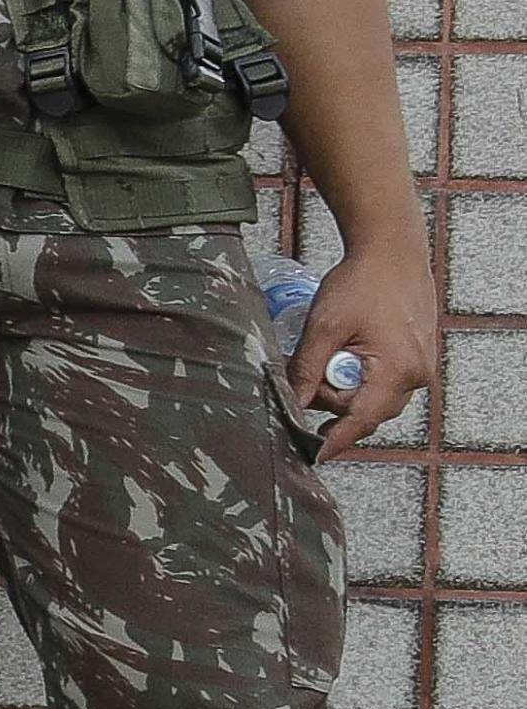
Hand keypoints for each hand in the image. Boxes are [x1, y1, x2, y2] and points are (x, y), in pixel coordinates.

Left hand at [287, 246, 437, 459]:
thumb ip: (306, 370)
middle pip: (362, 410)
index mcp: (398, 372)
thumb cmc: (360, 284)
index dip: (333, 440)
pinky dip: (356, 374)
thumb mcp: (324, 328)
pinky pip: (381, 381)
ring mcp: (419, 369)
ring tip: (326, 351)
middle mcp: (416, 377)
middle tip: (307, 365)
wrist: (392, 252)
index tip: (311, 456)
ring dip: (342, 384)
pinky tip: (342, 351)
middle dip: (329, 396)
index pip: (361, 421)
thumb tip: (289, 404)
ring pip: (370, 396)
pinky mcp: (414, 359)